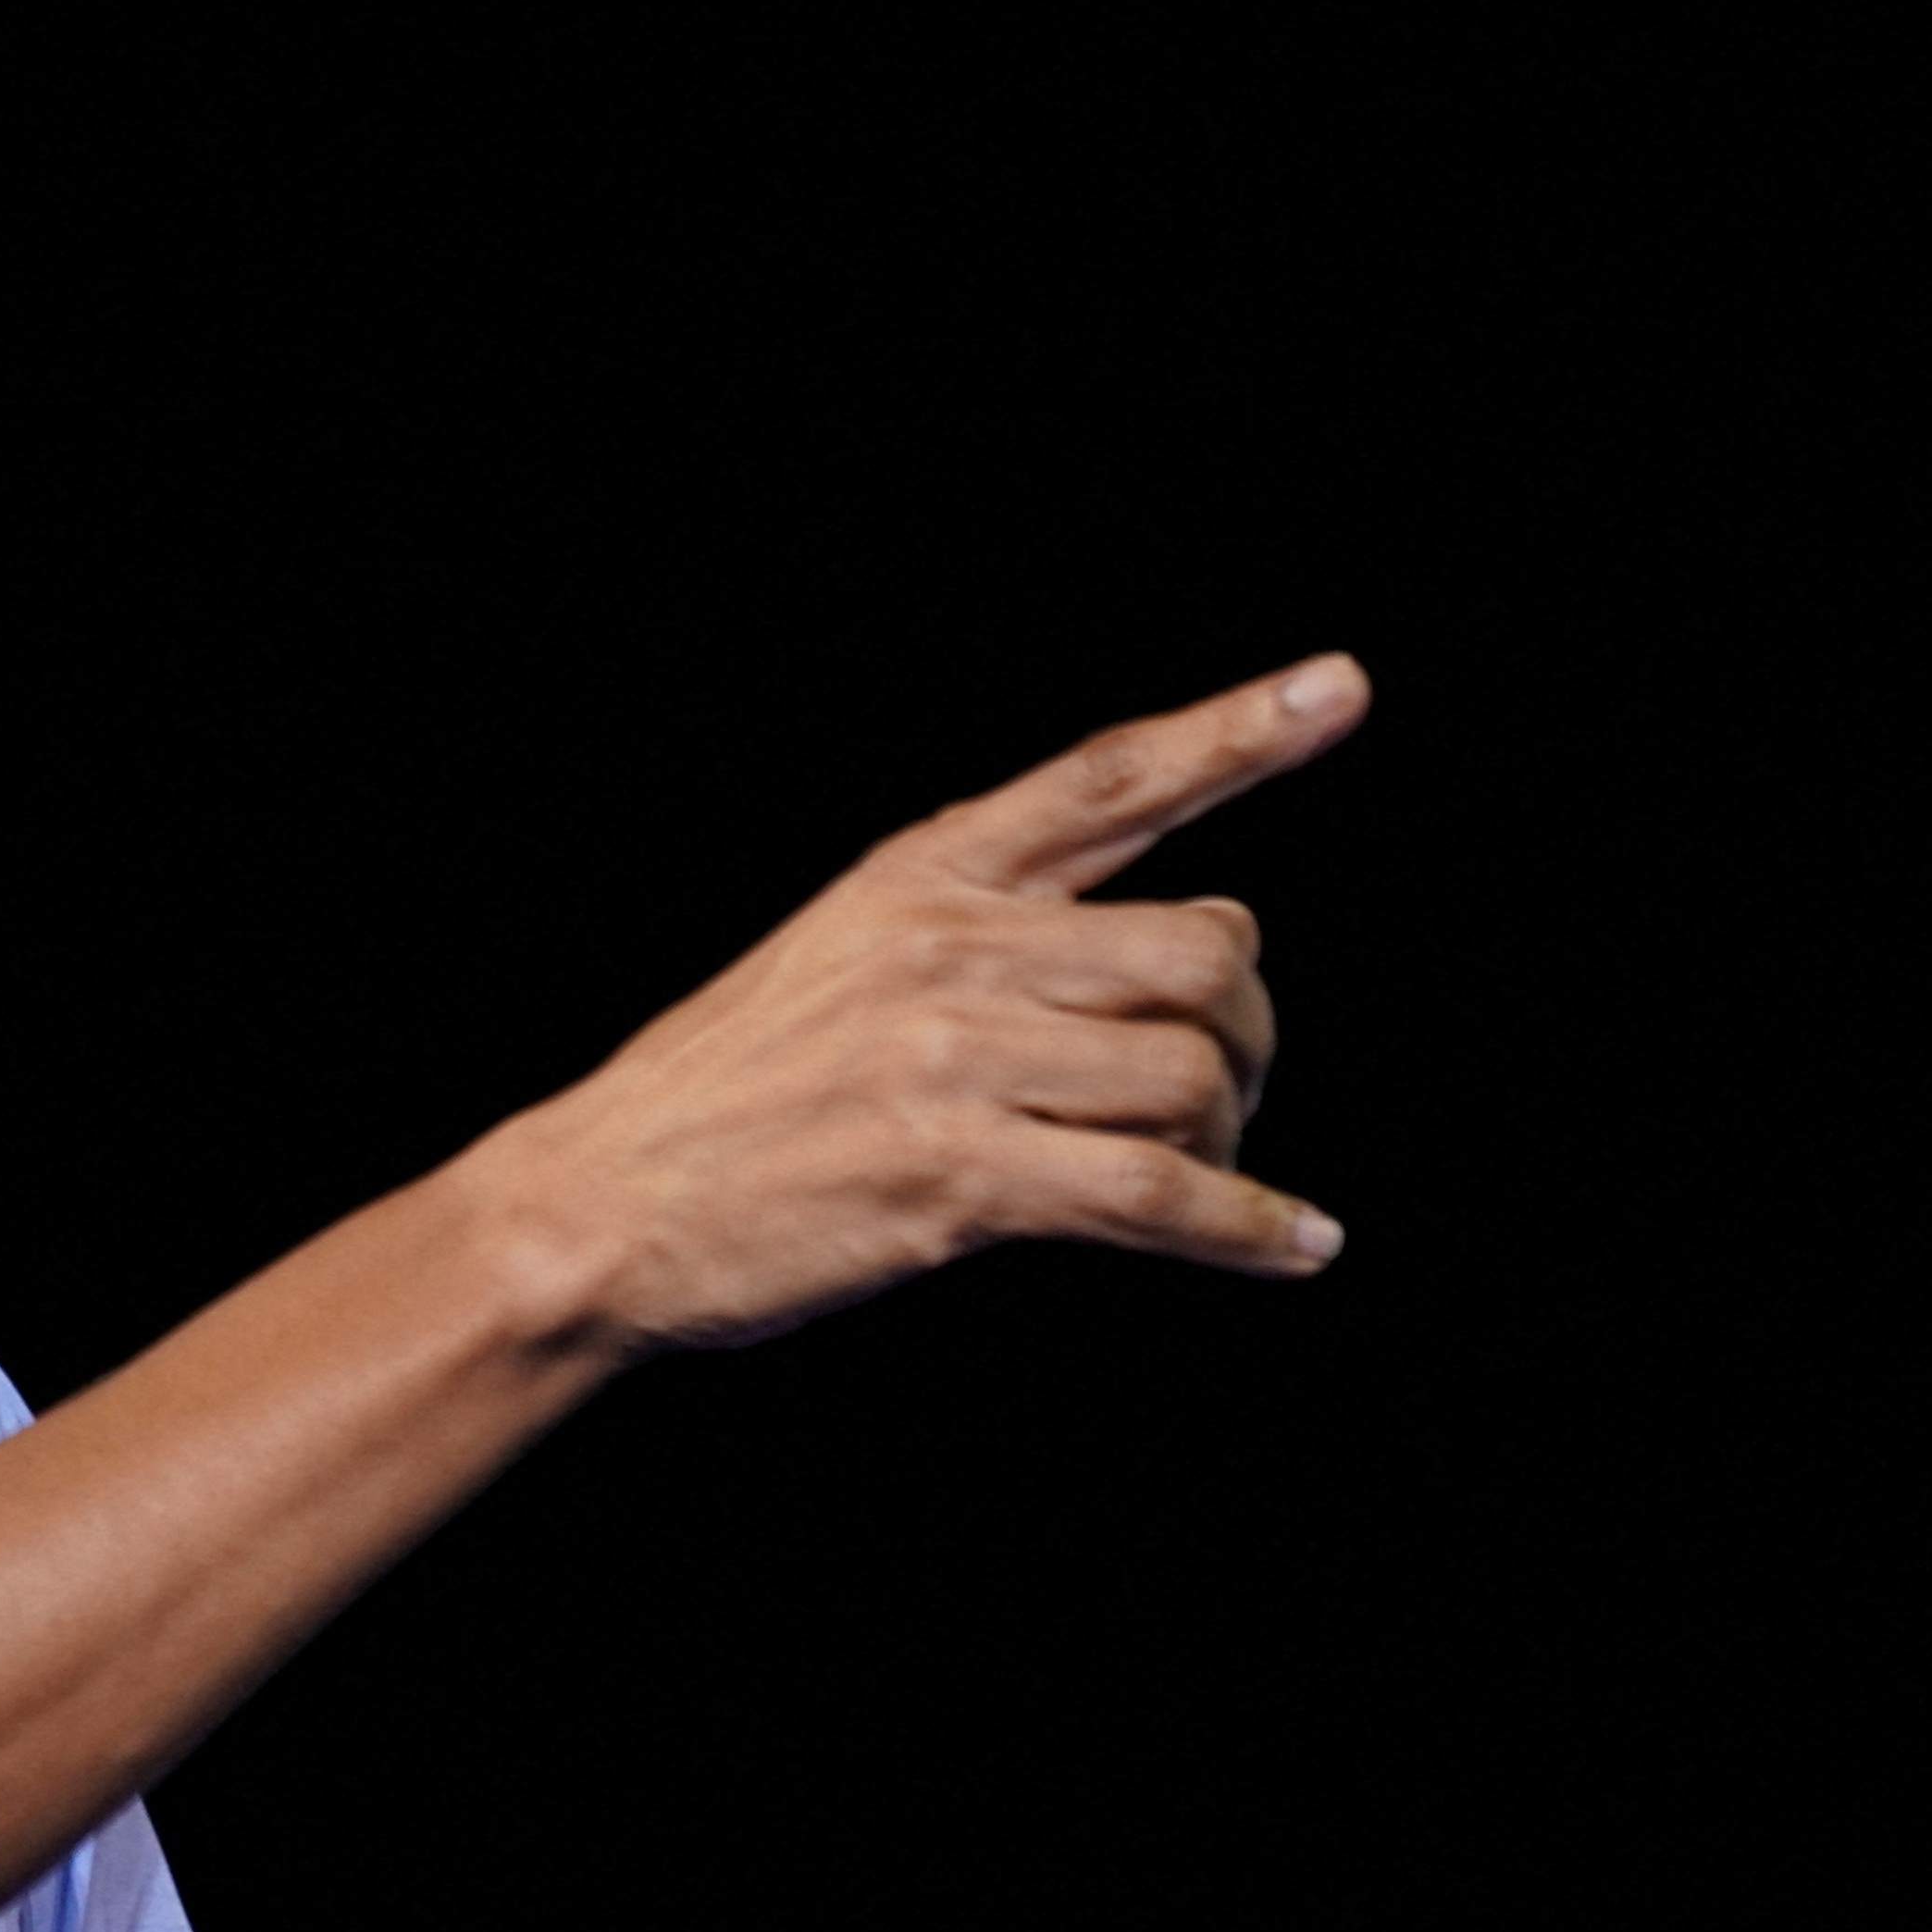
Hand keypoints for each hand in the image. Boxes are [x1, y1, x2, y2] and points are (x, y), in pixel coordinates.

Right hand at [505, 654, 1368, 1348]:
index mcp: (919, 875)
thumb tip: (1162, 962)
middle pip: (1202, 950)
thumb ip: (979, 933)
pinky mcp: (956, 1177)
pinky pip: (1155, 1192)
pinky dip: (1249, 1225)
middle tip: (1227, 1089)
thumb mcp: (835, 956)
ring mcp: (952, 1061)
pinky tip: (1296, 1243)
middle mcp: (949, 947)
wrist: (596, 1203)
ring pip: (1189, 1071)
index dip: (1234, 732)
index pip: (1106, 780)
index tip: (1336, 688)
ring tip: (1209, 1175)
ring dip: (1233, 1135)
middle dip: (1247, 1028)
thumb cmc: (723, 1093)